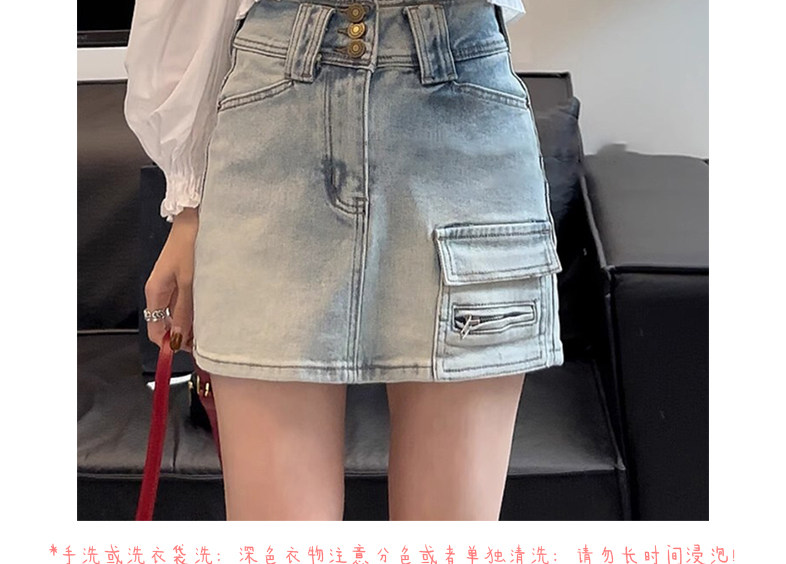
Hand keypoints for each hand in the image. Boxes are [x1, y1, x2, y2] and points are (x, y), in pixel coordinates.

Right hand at [144, 207, 198, 352]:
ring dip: (191, 323)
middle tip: (204, 343)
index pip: (154, 329)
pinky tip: (210, 313)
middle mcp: (160, 290)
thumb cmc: (190, 246)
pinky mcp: (183, 279)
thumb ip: (185, 310)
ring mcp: (171, 285)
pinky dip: (196, 310)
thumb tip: (178, 337)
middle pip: (167, 323)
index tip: (186, 352)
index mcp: (155, 292)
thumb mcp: (189, 282)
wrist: (195, 220)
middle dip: (182, 335)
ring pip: (178, 314)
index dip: (168, 344)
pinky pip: (186, 302)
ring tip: (211, 330)